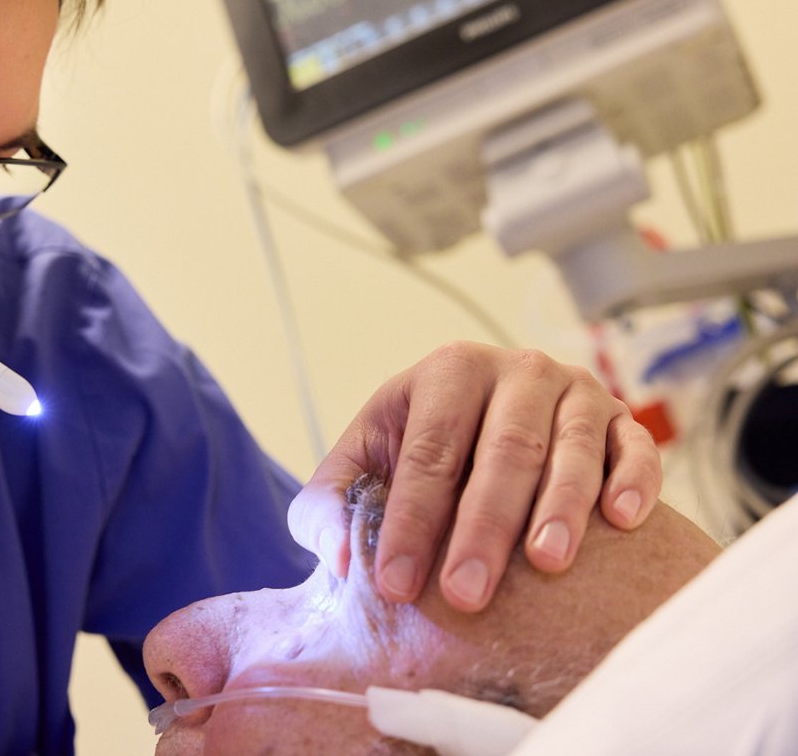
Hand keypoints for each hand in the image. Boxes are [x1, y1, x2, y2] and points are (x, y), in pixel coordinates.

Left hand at [288, 341, 660, 611]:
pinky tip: (622, 520)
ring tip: (547, 562)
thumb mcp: (361, 469)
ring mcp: (576, 392)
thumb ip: (330, 506)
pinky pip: (636, 448)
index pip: (428, 450)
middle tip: (466, 594)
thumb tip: (341, 557)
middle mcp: (516, 372)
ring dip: (562, 505)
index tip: (396, 585)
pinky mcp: (622, 421)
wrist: (482, 428)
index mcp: (447, 373)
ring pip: (572, 448)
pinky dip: (634, 480)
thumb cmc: (416, 455)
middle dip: (482, 526)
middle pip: (503, 449)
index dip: (410, 519)